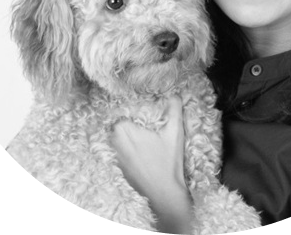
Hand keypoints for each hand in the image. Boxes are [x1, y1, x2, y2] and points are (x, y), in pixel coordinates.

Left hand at [110, 96, 192, 233]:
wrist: (165, 195)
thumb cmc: (168, 163)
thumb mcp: (174, 134)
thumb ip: (174, 111)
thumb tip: (175, 95)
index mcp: (126, 133)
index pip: (118, 115)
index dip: (128, 112)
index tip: (139, 114)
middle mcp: (117, 145)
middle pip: (115, 128)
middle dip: (127, 124)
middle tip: (141, 124)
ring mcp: (117, 160)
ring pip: (115, 141)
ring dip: (125, 138)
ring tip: (141, 138)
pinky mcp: (120, 170)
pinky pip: (118, 154)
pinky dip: (126, 151)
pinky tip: (140, 153)